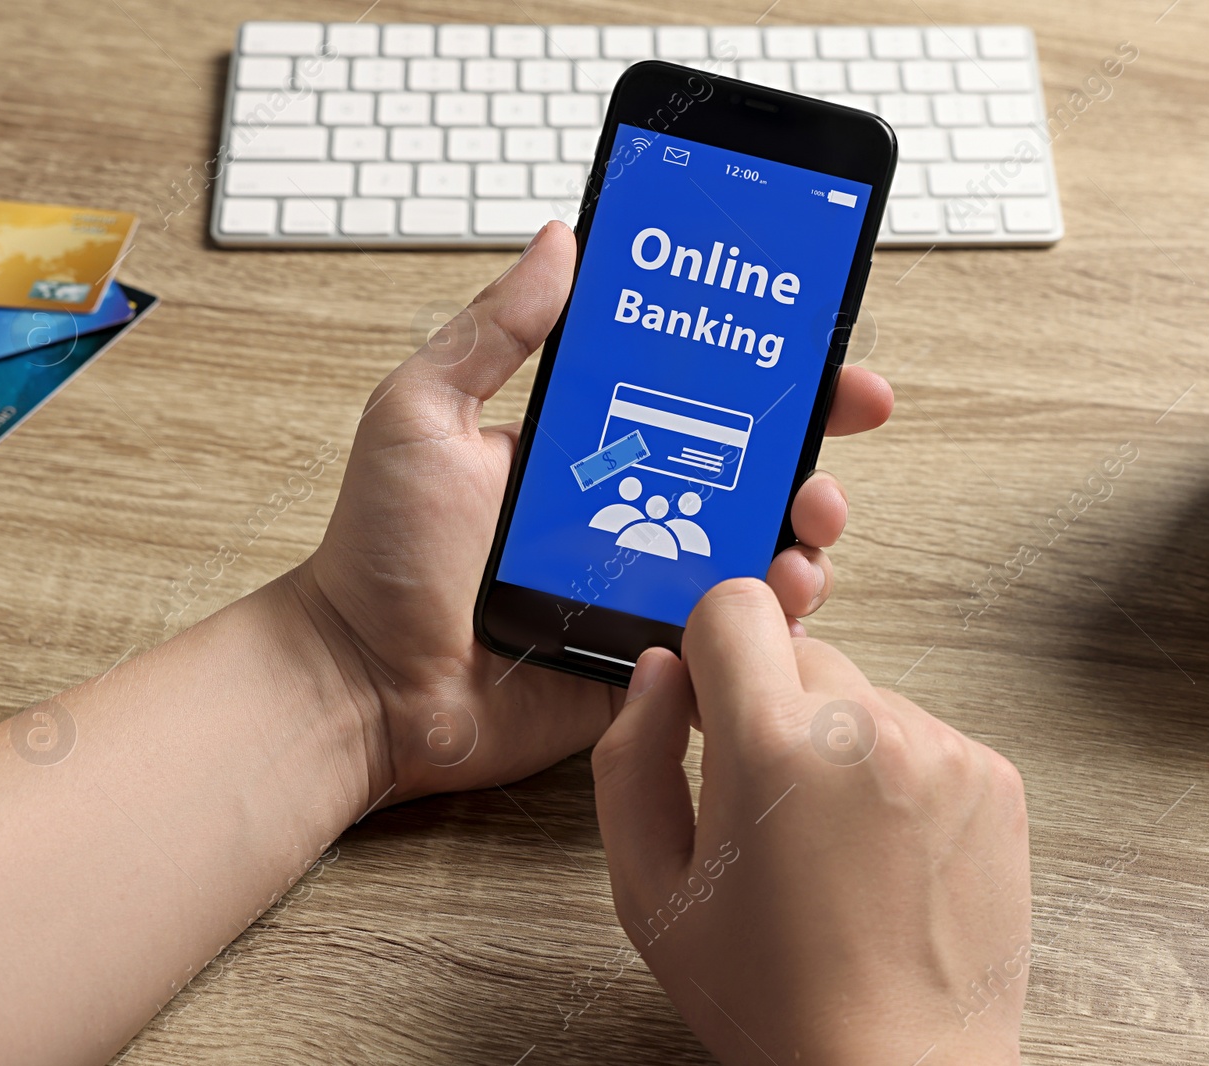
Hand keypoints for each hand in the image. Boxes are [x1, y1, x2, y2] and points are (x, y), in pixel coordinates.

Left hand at [296, 222, 893, 805]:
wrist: (364, 681)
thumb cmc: (380, 551)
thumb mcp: (422, 414)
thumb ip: (493, 331)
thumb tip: (560, 240)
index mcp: (591, 450)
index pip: (699, 400)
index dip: (769, 378)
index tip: (827, 356)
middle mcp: (631, 514)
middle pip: (750, 476)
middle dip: (813, 451)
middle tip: (844, 435)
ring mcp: (644, 591)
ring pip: (756, 557)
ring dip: (803, 535)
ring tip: (807, 529)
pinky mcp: (649, 664)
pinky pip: (731, 643)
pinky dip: (771, 625)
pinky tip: (780, 601)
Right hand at [592, 579, 1030, 1064]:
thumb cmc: (772, 997)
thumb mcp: (651, 890)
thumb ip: (632, 758)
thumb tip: (660, 672)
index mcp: (771, 745)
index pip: (735, 603)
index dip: (710, 651)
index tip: (710, 710)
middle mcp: (867, 729)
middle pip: (797, 647)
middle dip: (769, 706)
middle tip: (765, 805)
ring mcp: (942, 749)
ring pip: (860, 692)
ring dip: (835, 742)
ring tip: (828, 844)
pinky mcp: (993, 775)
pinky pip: (920, 732)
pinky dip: (894, 772)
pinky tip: (878, 851)